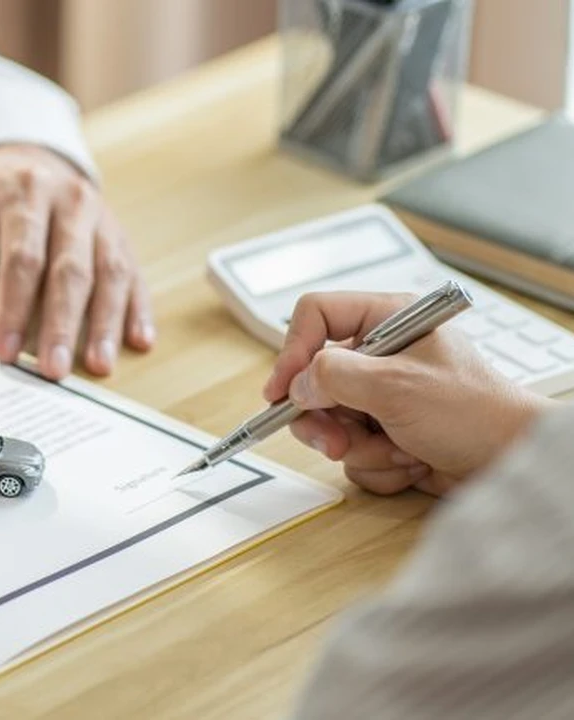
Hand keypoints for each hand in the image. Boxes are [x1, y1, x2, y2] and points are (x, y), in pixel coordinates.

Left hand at [0, 143, 153, 379]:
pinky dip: (139, 308)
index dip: (13, 306)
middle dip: (62, 323)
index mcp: (24, 189)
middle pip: (71, 269)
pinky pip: (134, 272)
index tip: (4, 350)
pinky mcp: (118, 234)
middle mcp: (71, 200)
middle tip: (53, 371)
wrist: (20, 156)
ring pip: (110, 272)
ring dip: (106, 322)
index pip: (22, 255)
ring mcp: (101, 217)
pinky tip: (141, 341)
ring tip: (99, 366)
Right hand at [262, 292, 554, 495]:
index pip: (317, 316)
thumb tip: (296, 386)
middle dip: (326, 419)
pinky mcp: (387, 433)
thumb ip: (335, 377)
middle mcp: (382, 356)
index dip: (293, 350)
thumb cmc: (475, 413)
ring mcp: (383, 397)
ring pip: (331, 423)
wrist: (513, 463)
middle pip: (314, 379)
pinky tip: (412, 460)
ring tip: (398, 451)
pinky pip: (353, 452)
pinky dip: (378, 464)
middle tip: (336, 441)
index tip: (282, 390)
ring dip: (361, 447)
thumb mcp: (396, 385)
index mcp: (389, 320)